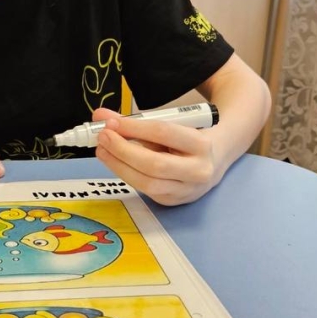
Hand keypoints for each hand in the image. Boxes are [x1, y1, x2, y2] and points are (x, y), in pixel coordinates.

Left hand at [91, 106, 220, 205]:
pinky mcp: (174, 201)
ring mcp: (186, 191)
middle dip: (123, 151)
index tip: (111, 122)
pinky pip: (145, 190)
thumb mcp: (171, 124)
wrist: (216, 159)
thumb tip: (101, 116)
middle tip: (103, 138)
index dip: (134, 128)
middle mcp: (198, 171)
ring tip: (103, 150)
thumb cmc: (188, 138)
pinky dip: (127, 175)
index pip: (163, 134)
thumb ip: (135, 121)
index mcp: (201, 145)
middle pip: (154, 164)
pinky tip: (116, 163)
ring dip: (119, 166)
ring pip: (147, 183)